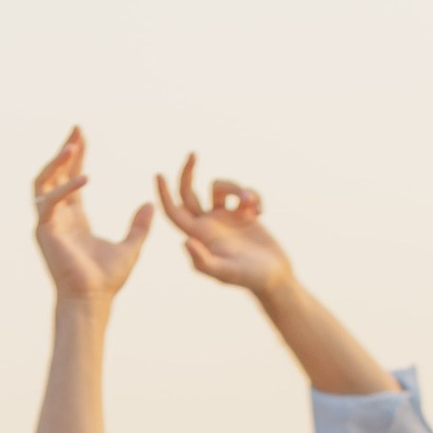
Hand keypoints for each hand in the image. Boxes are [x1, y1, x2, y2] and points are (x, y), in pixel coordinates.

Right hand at [33, 128, 152, 308]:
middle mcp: (58, 218)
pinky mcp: (44, 231)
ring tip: (73, 145)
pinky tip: (84, 178)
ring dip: (56, 163)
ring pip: (43, 183)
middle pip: (54, 175)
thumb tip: (150, 204)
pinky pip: (49, 202)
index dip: (77, 158)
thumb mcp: (131, 246)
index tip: (82, 136)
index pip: (71, 180)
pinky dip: (64, 189)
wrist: (92, 300)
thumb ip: (139, 225)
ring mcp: (48, 224)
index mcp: (74, 219)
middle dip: (64, 151)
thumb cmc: (107, 280)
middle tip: (77, 130)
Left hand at [153, 155, 300, 302]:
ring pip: (220, 187)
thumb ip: (203, 260)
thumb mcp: (225, 272)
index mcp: (199, 235)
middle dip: (189, 172)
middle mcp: (208, 223)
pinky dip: (253, 194)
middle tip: (192, 153)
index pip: (174, 211)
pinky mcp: (243, 213)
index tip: (158, 174)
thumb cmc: (249, 278)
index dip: (164, 194)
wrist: (273, 277)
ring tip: (252, 204)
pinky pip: (243, 191)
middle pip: (189, 191)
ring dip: (237, 188)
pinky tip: (261, 211)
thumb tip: (184, 242)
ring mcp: (225, 217)